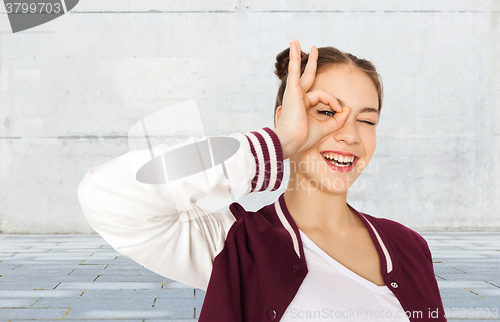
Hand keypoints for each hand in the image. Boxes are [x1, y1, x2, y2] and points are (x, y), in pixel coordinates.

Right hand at [274, 40, 350, 159]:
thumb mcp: (326, 128)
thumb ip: (338, 119)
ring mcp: (294, 93)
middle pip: (308, 77)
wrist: (292, 140)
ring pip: (302, 72)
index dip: (334, 103)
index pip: (322, 97)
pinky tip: (294, 45)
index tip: (341, 111)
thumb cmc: (304, 138)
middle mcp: (298, 98)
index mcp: (303, 106)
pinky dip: (294, 58)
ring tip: (295, 41)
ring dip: (300, 56)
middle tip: (314, 49)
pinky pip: (295, 71)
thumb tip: (348, 109)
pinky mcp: (293, 91)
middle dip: (311, 64)